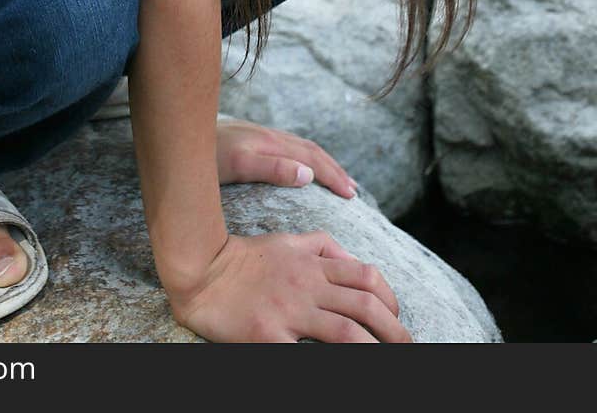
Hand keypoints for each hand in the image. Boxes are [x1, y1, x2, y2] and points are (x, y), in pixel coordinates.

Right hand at [169, 230, 412, 343]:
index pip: (365, 276)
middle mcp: (307, 285)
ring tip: (391, 362)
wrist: (202, 271)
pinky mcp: (270, 335)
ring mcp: (290, 311)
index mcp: (312, 263)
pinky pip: (307, 355)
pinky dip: (329, 364)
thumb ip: (321, 246)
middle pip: (365, 305)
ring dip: (376, 349)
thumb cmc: (245, 257)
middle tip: (408, 347)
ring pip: (347, 332)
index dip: (390, 298)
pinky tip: (340, 370)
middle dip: (394, 329)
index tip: (397, 318)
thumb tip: (352, 260)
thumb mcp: (287, 240)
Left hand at [216, 116, 357, 198]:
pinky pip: (286, 147)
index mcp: (268, 142)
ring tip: (336, 178)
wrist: (175, 133)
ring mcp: (257, 135)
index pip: (310, 157)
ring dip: (321, 162)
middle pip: (309, 149)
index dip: (332, 175)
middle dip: (333, 169)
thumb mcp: (235, 165)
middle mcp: (266, 135)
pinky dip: (303, 158)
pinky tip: (301, 169)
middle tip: (352, 191)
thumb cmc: (202, 155)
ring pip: (299, 146)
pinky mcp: (248, 139)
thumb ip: (270, 169)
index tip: (350, 195)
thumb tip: (308, 175)